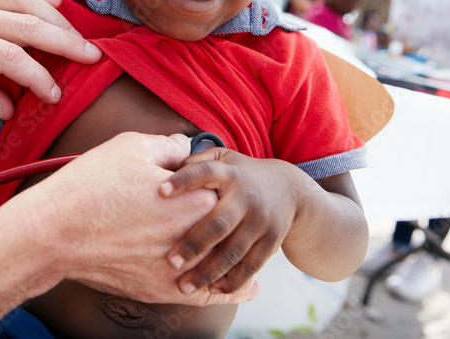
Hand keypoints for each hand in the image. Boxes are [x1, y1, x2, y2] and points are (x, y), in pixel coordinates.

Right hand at [11, 133, 259, 305]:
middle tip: (236, 211)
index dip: (219, 181)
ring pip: (221, 267)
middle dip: (232, 221)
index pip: (226, 191)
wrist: (53, 232)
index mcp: (195, 200)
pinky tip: (240, 290)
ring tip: (252, 258)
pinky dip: (224, 292)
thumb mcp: (131, 148)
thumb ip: (169, 147)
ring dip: (237, 260)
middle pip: (228, 231)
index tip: (215, 177)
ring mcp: (177, 268)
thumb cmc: (90, 186)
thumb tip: (184, 149)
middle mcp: (194, 239)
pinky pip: (203, 295)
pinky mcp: (158, 289)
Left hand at [160, 148, 302, 295]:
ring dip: (209, 271)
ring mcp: (261, 222)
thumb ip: (196, 161)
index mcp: (230, 174)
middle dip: (194, 244)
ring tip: (185, 286)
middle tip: (171, 261)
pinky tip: (212, 290)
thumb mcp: (224, 159)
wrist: (289, 190)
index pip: (205, 173)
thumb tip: (162, 168)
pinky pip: (251, 266)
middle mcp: (246, 198)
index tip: (160, 191)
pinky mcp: (271, 242)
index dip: (183, 180)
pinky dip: (232, 281)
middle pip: (219, 223)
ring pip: (233, 252)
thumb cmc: (241, 174)